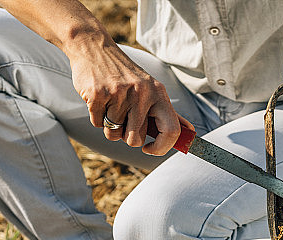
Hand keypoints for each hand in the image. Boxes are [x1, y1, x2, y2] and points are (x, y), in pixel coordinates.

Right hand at [70, 40, 185, 154]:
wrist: (93, 47)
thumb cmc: (124, 74)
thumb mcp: (150, 88)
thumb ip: (166, 113)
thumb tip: (189, 133)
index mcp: (158, 92)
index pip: (171, 131)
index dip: (162, 147)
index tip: (150, 149)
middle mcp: (141, 93)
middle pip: (135, 139)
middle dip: (126, 135)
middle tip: (123, 117)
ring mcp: (119, 94)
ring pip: (114, 134)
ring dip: (110, 126)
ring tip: (111, 105)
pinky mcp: (97, 95)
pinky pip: (97, 124)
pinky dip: (97, 117)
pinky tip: (99, 99)